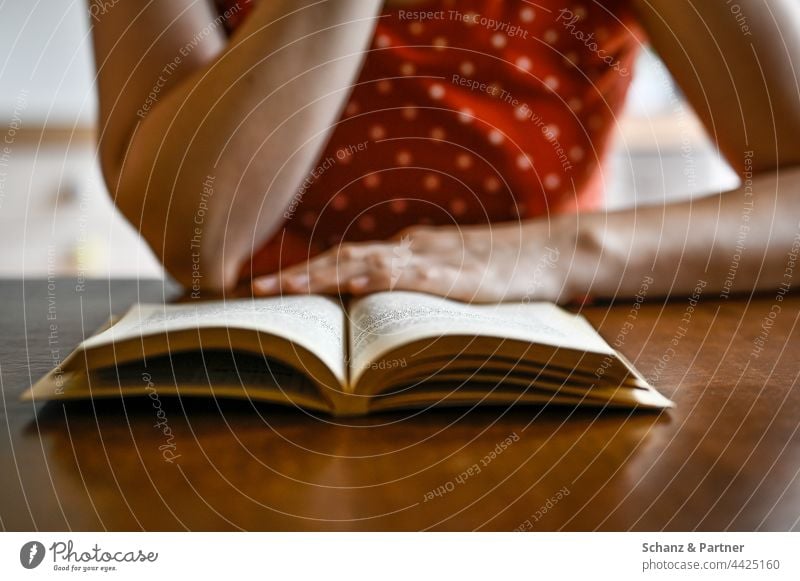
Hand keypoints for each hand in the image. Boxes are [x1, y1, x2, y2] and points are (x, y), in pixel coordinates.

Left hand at [251, 219, 574, 302]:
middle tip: (255, 292)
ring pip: (368, 263)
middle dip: (298, 275)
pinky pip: (413, 276)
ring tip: (287, 289)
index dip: (307, 270)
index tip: (269, 286)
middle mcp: (412, 248)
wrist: (550, 251)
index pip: (346, 257)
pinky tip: (355, 288)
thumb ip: (415, 277)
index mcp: (407, 249)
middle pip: (344, 257)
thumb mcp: (449, 272)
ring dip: (324, 275)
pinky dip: (381, 280)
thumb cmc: (500, 266)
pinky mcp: (458, 275)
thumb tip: (376, 292)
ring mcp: (434, 258)